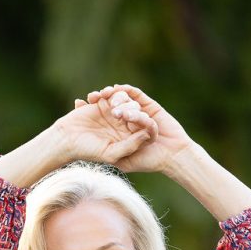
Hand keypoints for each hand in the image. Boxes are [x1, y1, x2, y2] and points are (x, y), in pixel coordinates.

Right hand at [53, 93, 158, 167]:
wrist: (66, 140)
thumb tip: (147, 134)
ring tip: (107, 105)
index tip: (128, 119)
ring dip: (118, 99)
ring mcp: (114, 113)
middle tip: (114, 112)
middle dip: (128, 108)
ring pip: (125, 100)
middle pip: (135, 111)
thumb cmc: (88, 151)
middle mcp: (123, 126)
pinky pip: (112, 93)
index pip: (142, 127)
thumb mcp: (111, 153)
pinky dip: (106, 92)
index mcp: (128, 139)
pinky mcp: (104, 103)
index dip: (140, 121)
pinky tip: (95, 98)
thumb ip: (130, 146)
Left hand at [79, 85, 194, 174]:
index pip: (101, 117)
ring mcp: (138, 111)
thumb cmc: (147, 161)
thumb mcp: (123, 161)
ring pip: (122, 99)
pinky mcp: (149, 105)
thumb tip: (90, 148)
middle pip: (109, 105)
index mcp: (119, 131)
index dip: (90, 110)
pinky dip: (126, 90)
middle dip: (99, 99)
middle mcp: (127, 120)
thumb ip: (110, 155)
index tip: (79, 105)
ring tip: (104, 95)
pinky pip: (136, 94)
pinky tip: (116, 88)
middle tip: (91, 97)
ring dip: (112, 95)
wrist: (171, 155)